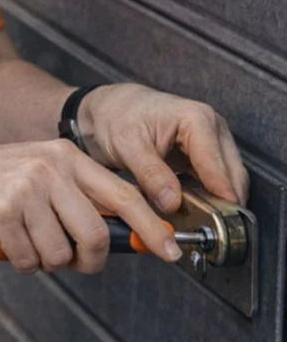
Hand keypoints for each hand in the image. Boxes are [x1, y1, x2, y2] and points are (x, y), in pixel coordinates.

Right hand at [0, 140, 184, 275]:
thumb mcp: (43, 175)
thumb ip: (81, 199)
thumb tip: (130, 237)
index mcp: (67, 156)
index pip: (124, 196)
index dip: (151, 228)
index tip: (170, 251)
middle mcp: (50, 168)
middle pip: (97, 236)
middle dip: (88, 260)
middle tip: (72, 261)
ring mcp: (26, 188)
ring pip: (62, 254)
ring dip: (46, 260)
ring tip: (26, 239)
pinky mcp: (3, 212)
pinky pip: (31, 261)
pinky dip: (21, 262)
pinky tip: (6, 241)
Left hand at [78, 84, 248, 213]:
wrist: (110, 108)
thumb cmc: (117, 115)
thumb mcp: (127, 143)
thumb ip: (151, 173)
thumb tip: (173, 203)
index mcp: (196, 119)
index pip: (217, 166)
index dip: (220, 197)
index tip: (219, 224)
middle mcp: (211, 129)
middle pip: (232, 177)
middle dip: (223, 206)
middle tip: (208, 233)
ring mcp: (211, 143)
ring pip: (227, 183)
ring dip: (217, 205)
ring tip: (199, 227)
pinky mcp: (205, 158)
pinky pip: (215, 185)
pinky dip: (208, 201)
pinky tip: (193, 214)